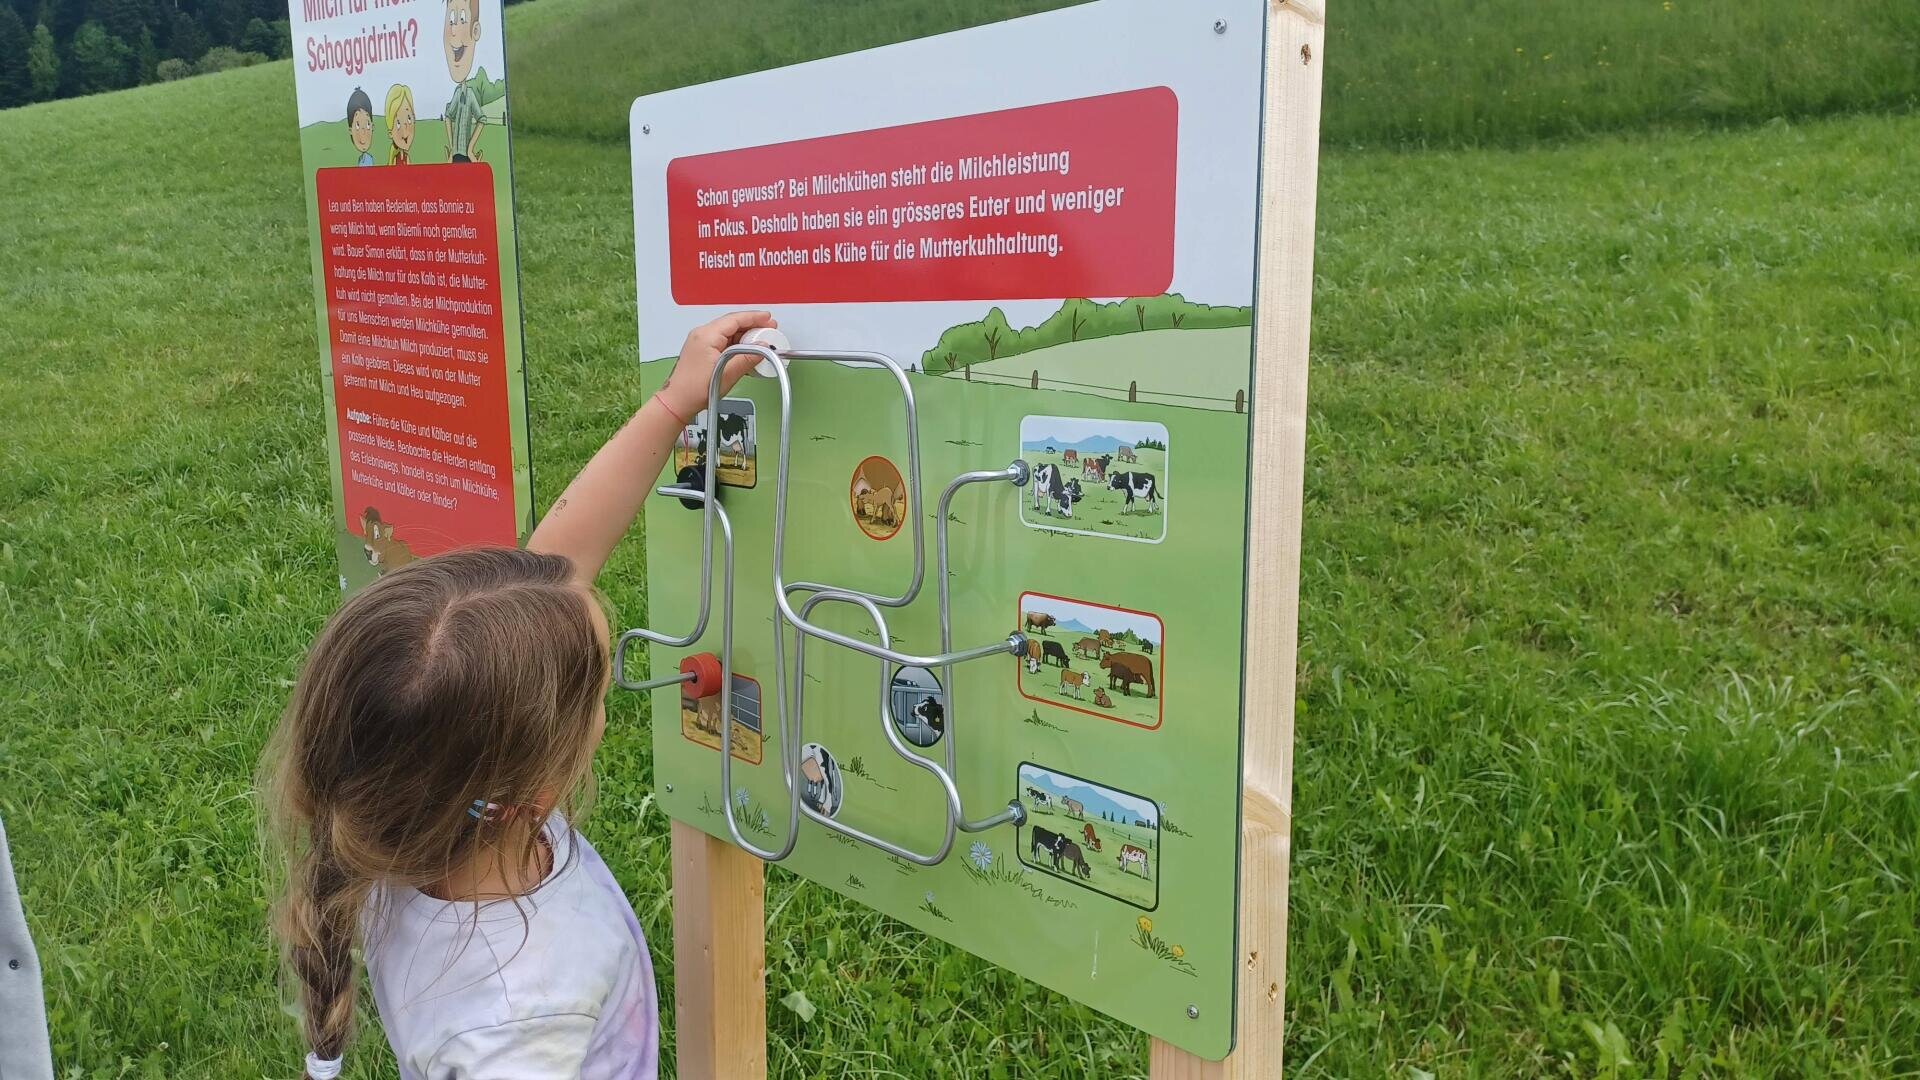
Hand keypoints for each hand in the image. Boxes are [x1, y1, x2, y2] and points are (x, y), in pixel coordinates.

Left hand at [657, 311, 776, 418]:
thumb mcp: (728, 373)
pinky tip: (746, 352)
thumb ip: (748, 358)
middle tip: (769, 331)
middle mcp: (702, 334)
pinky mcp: (702, 350)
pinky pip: (723, 341)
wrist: (678, 401)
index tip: (768, 318)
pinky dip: (737, 344)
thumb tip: (764, 348)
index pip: (735, 319)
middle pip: (732, 324)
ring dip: (745, 337)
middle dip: (752, 326)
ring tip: (760, 344)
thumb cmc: (695, 389)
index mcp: (706, 335)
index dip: (754, 317)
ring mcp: (701, 341)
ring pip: (728, 333)